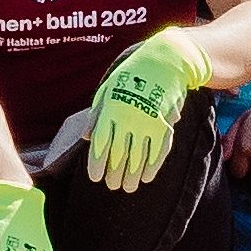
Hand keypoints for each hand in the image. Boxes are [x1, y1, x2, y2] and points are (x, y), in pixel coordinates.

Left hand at [81, 32, 208, 188]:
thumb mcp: (106, 90)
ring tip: (128, 188)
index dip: (97, 163)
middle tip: (112, 186)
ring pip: (138, 156)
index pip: (101, 143)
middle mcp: (128, 118)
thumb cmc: (130, 76)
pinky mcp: (165, 124)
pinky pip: (158, 151)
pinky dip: (152, 166)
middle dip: (115, 173)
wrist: (163, 62)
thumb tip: (85, 137)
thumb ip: (96, 114)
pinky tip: (146, 177)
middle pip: (119, 153)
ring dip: (132, 175)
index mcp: (111, 109)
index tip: (95, 178)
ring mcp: (148, 122)